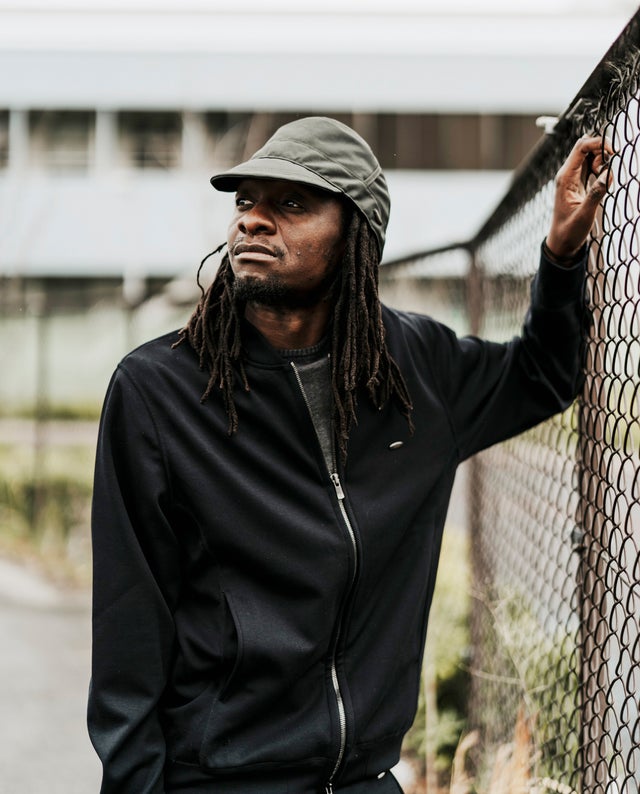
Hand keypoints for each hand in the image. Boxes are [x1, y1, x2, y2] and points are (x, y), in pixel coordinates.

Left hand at [545, 135, 613, 260]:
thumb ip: (596, 195)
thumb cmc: (569, 231)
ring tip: (603, 178)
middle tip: (607, 168)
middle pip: (585, 146)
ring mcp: (572, 177)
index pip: (581, 147)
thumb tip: (607, 174)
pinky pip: (591, 165)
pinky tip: (602, 180)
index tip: (613, 153)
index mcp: (565, 178)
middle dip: (601, 149)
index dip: (598, 143)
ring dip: (601, 159)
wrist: (562, 242)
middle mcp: (567, 174)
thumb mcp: (584, 216)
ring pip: (589, 154)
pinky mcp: (579, 182)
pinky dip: (600, 167)